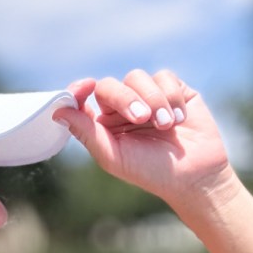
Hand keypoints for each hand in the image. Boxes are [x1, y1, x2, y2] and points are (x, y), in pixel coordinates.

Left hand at [55, 70, 233, 205]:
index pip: (83, 99)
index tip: (87, 86)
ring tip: (166, 125)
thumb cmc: (149, 171)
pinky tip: (178, 119)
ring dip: (153, 99)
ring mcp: (147, 96)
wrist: (194, 175)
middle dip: (125, 98)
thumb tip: (58, 112)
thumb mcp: (113, 156)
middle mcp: (121, 107)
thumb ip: (86, 133)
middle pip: (109, 86)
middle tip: (141, 118)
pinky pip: (165, 77)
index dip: (79, 89)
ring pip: (137, 77)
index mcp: (102, 124)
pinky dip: (171, 96)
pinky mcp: (173, 90)